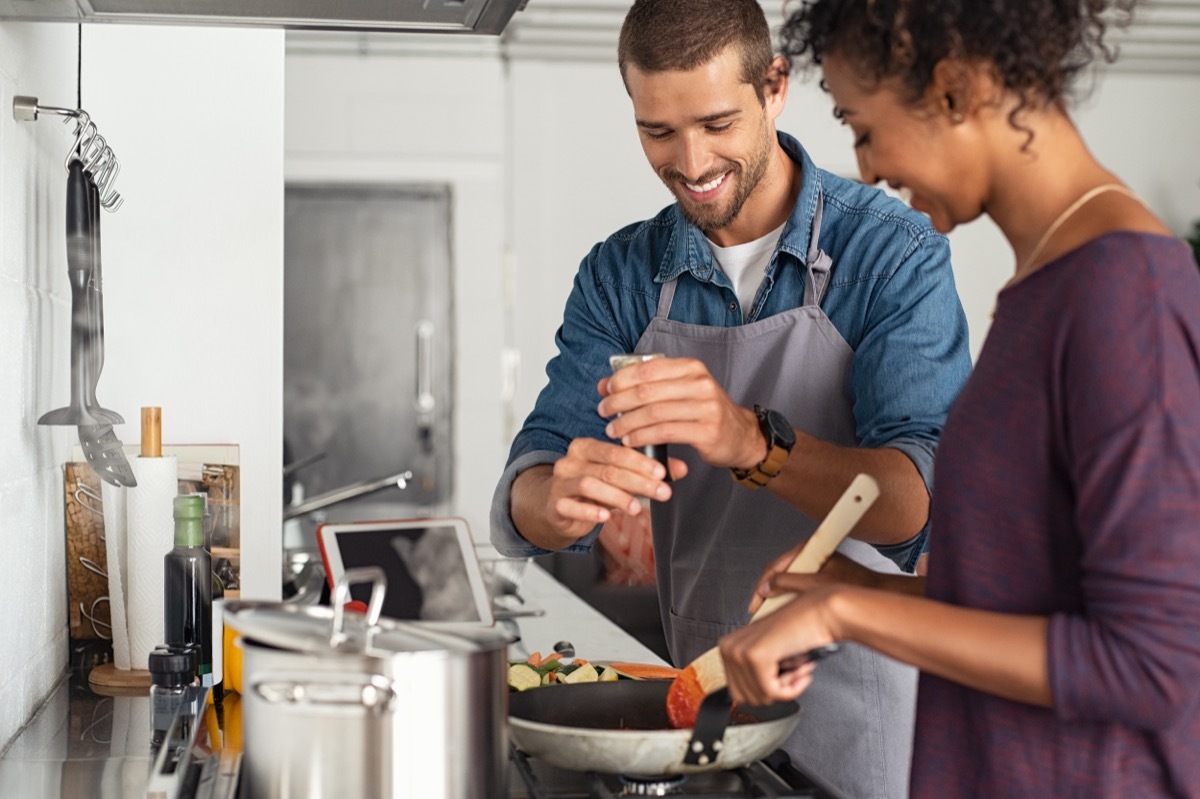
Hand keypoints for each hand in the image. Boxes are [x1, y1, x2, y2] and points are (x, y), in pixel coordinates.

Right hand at [519, 437, 687, 546]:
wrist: (558, 507)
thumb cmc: (593, 488)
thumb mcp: (620, 477)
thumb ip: (648, 471)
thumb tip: (682, 469)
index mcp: (586, 446)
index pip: (616, 450)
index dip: (641, 462)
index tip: (662, 473)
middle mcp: (570, 460)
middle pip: (607, 468)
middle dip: (638, 481)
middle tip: (661, 492)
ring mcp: (560, 482)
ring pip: (589, 485)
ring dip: (617, 496)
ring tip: (637, 508)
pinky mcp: (554, 505)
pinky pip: (570, 506)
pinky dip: (589, 511)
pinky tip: (606, 516)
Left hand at [597, 356, 765, 470]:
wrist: (741, 435)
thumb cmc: (703, 411)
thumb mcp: (679, 391)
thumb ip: (645, 386)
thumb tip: (605, 384)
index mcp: (691, 368)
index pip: (648, 369)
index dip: (621, 379)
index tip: (605, 392)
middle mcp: (700, 383)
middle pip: (647, 391)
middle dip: (619, 402)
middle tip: (603, 412)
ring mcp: (705, 407)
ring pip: (654, 413)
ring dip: (627, 423)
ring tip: (613, 430)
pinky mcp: (706, 431)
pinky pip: (665, 432)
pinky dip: (642, 437)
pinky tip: (630, 441)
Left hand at [719, 587, 838, 706]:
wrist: (820, 613)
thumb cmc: (800, 631)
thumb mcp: (767, 653)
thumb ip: (752, 673)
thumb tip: (749, 700)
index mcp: (727, 646)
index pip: (737, 692)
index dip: (765, 690)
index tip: (782, 677)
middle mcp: (728, 647)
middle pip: (746, 698)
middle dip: (775, 691)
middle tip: (794, 673)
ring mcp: (740, 652)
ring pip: (761, 697)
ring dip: (787, 688)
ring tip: (798, 668)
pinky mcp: (756, 657)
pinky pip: (772, 692)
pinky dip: (792, 689)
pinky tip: (802, 671)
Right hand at [748, 550, 884, 612]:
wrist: (878, 592)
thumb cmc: (856, 585)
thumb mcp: (817, 585)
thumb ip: (789, 583)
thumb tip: (768, 587)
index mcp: (808, 548)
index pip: (775, 566)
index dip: (762, 586)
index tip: (756, 603)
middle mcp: (810, 554)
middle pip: (779, 573)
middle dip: (767, 593)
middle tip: (759, 611)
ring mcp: (814, 565)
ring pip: (787, 581)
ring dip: (778, 597)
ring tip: (770, 613)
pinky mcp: (819, 575)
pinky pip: (797, 586)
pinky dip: (789, 598)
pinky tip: (786, 611)